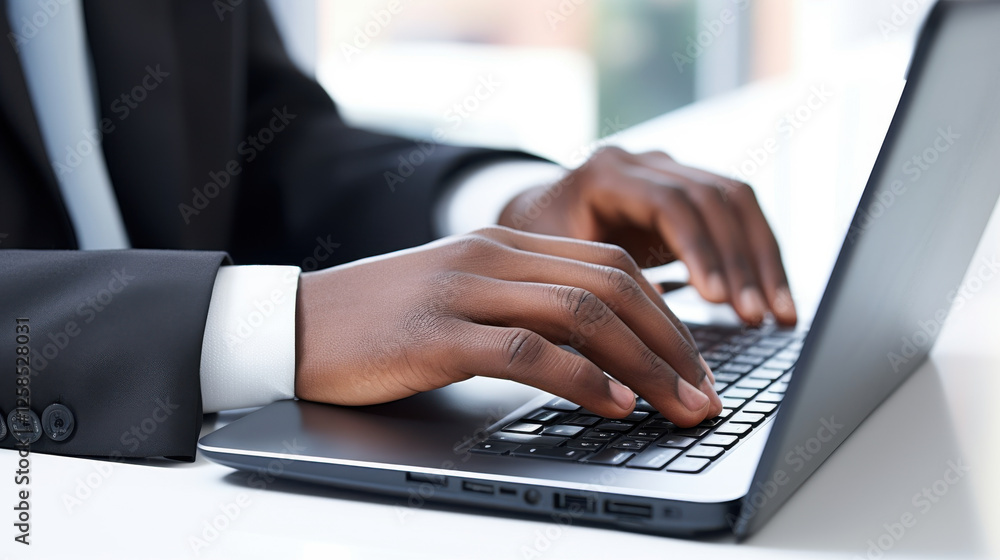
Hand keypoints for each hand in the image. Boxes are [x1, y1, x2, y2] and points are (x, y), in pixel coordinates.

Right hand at [295, 227, 721, 426]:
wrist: (297, 323)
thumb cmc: (384, 320)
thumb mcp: (463, 297)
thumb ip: (524, 307)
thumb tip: (601, 351)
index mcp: (504, 243)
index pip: (610, 264)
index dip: (667, 314)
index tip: (696, 362)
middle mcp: (492, 256)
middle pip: (611, 284)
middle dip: (672, 342)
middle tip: (705, 392)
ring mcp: (464, 289)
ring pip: (580, 313)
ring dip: (643, 363)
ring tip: (678, 405)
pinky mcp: (437, 333)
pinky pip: (526, 350)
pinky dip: (581, 378)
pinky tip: (612, 403)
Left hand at [499, 147, 796, 324]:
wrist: (534, 216)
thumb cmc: (534, 250)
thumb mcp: (549, 267)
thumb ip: (588, 290)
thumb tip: (636, 333)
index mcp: (605, 173)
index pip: (668, 203)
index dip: (697, 251)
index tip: (716, 300)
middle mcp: (645, 162)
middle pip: (713, 200)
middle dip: (740, 263)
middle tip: (755, 317)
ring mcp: (672, 171)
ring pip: (737, 203)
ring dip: (763, 262)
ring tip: (779, 317)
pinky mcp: (691, 192)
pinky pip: (740, 216)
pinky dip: (761, 259)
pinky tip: (775, 302)